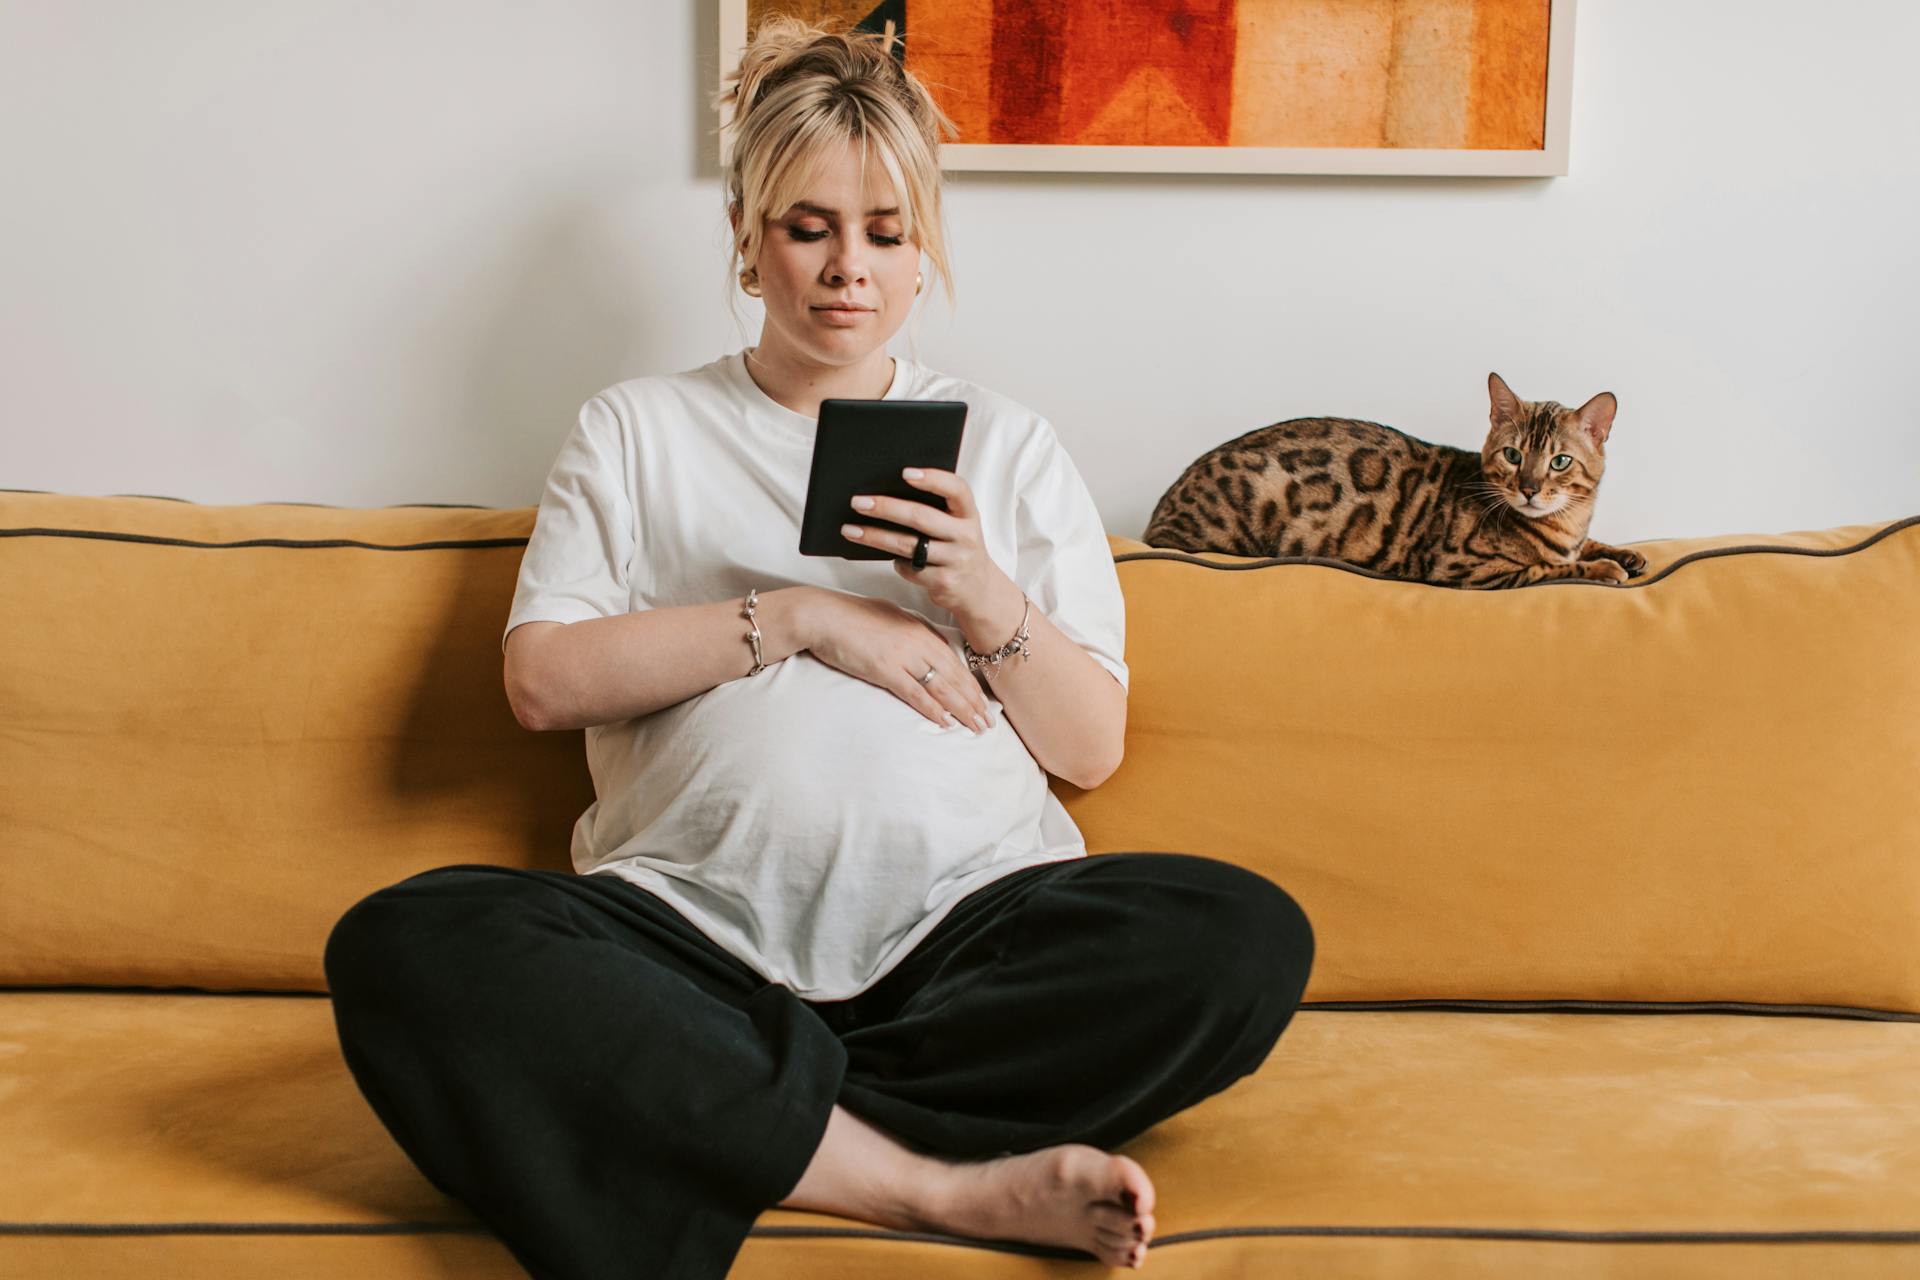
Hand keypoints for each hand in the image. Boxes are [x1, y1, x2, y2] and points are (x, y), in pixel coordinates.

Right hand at [806, 591, 997, 731]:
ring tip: (976, 727)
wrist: (823, 615)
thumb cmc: (851, 616)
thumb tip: (932, 645)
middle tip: (988, 722)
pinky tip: (946, 722)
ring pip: (941, 687)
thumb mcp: (891, 616)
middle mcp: (918, 642)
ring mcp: (903, 656)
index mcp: (920, 629)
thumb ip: (914, 631)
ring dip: (962, 710)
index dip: (971, 684)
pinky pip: (915, 693)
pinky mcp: (885, 669)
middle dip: (974, 702)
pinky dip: (933, 709)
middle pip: (954, 676)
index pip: (954, 662)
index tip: (983, 701)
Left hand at [841, 467, 1006, 622]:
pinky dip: (897, 563)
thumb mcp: (956, 525)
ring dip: (875, 537)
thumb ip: (935, 510)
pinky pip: (910, 569)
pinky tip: (888, 557)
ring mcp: (956, 561)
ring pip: (908, 546)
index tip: (905, 473)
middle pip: (921, 517)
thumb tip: (885, 495)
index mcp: (969, 514)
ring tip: (850, 530)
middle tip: (858, 502)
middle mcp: (966, 535)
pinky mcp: (944, 583)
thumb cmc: (957, 547)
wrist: (979, 590)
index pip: (956, 489)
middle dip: (886, 508)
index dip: (932, 479)